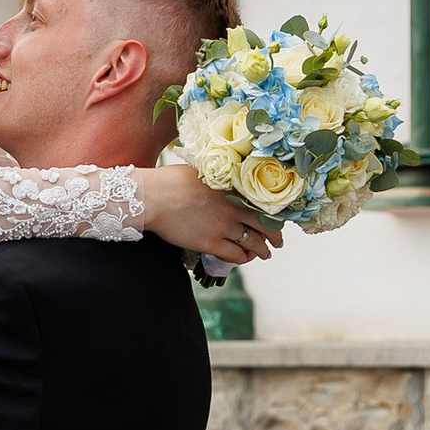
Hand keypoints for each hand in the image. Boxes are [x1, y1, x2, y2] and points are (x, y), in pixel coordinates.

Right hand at [137, 160, 282, 263]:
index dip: (275, 216)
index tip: (278, 221)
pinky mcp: (210, 243)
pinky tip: (243, 258)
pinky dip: (242, 258)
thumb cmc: (171, 181)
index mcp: (233, 188)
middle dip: (275, 237)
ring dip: (261, 251)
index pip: (265, 204)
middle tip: (277, 242)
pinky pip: (234, 255)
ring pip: (253, 243)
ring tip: (264, 254)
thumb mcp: (204, 171)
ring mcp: (222, 226)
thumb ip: (222, 179)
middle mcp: (233, 208)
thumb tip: (231, 182)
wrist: (152, 197)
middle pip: (265, 226)